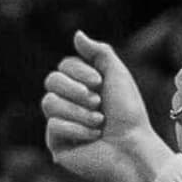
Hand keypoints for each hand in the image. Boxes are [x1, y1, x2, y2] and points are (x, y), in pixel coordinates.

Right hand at [39, 32, 176, 181]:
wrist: (133, 148)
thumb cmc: (129, 113)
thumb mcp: (117, 76)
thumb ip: (99, 52)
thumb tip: (77, 34)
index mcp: (82, 85)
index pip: (64, 66)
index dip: (79, 71)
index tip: (100, 82)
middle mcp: (68, 102)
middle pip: (51, 81)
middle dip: (77, 91)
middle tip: (98, 102)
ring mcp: (60, 122)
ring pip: (49, 103)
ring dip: (79, 112)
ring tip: (99, 122)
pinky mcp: (56, 142)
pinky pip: (53, 126)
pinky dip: (77, 129)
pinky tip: (93, 137)